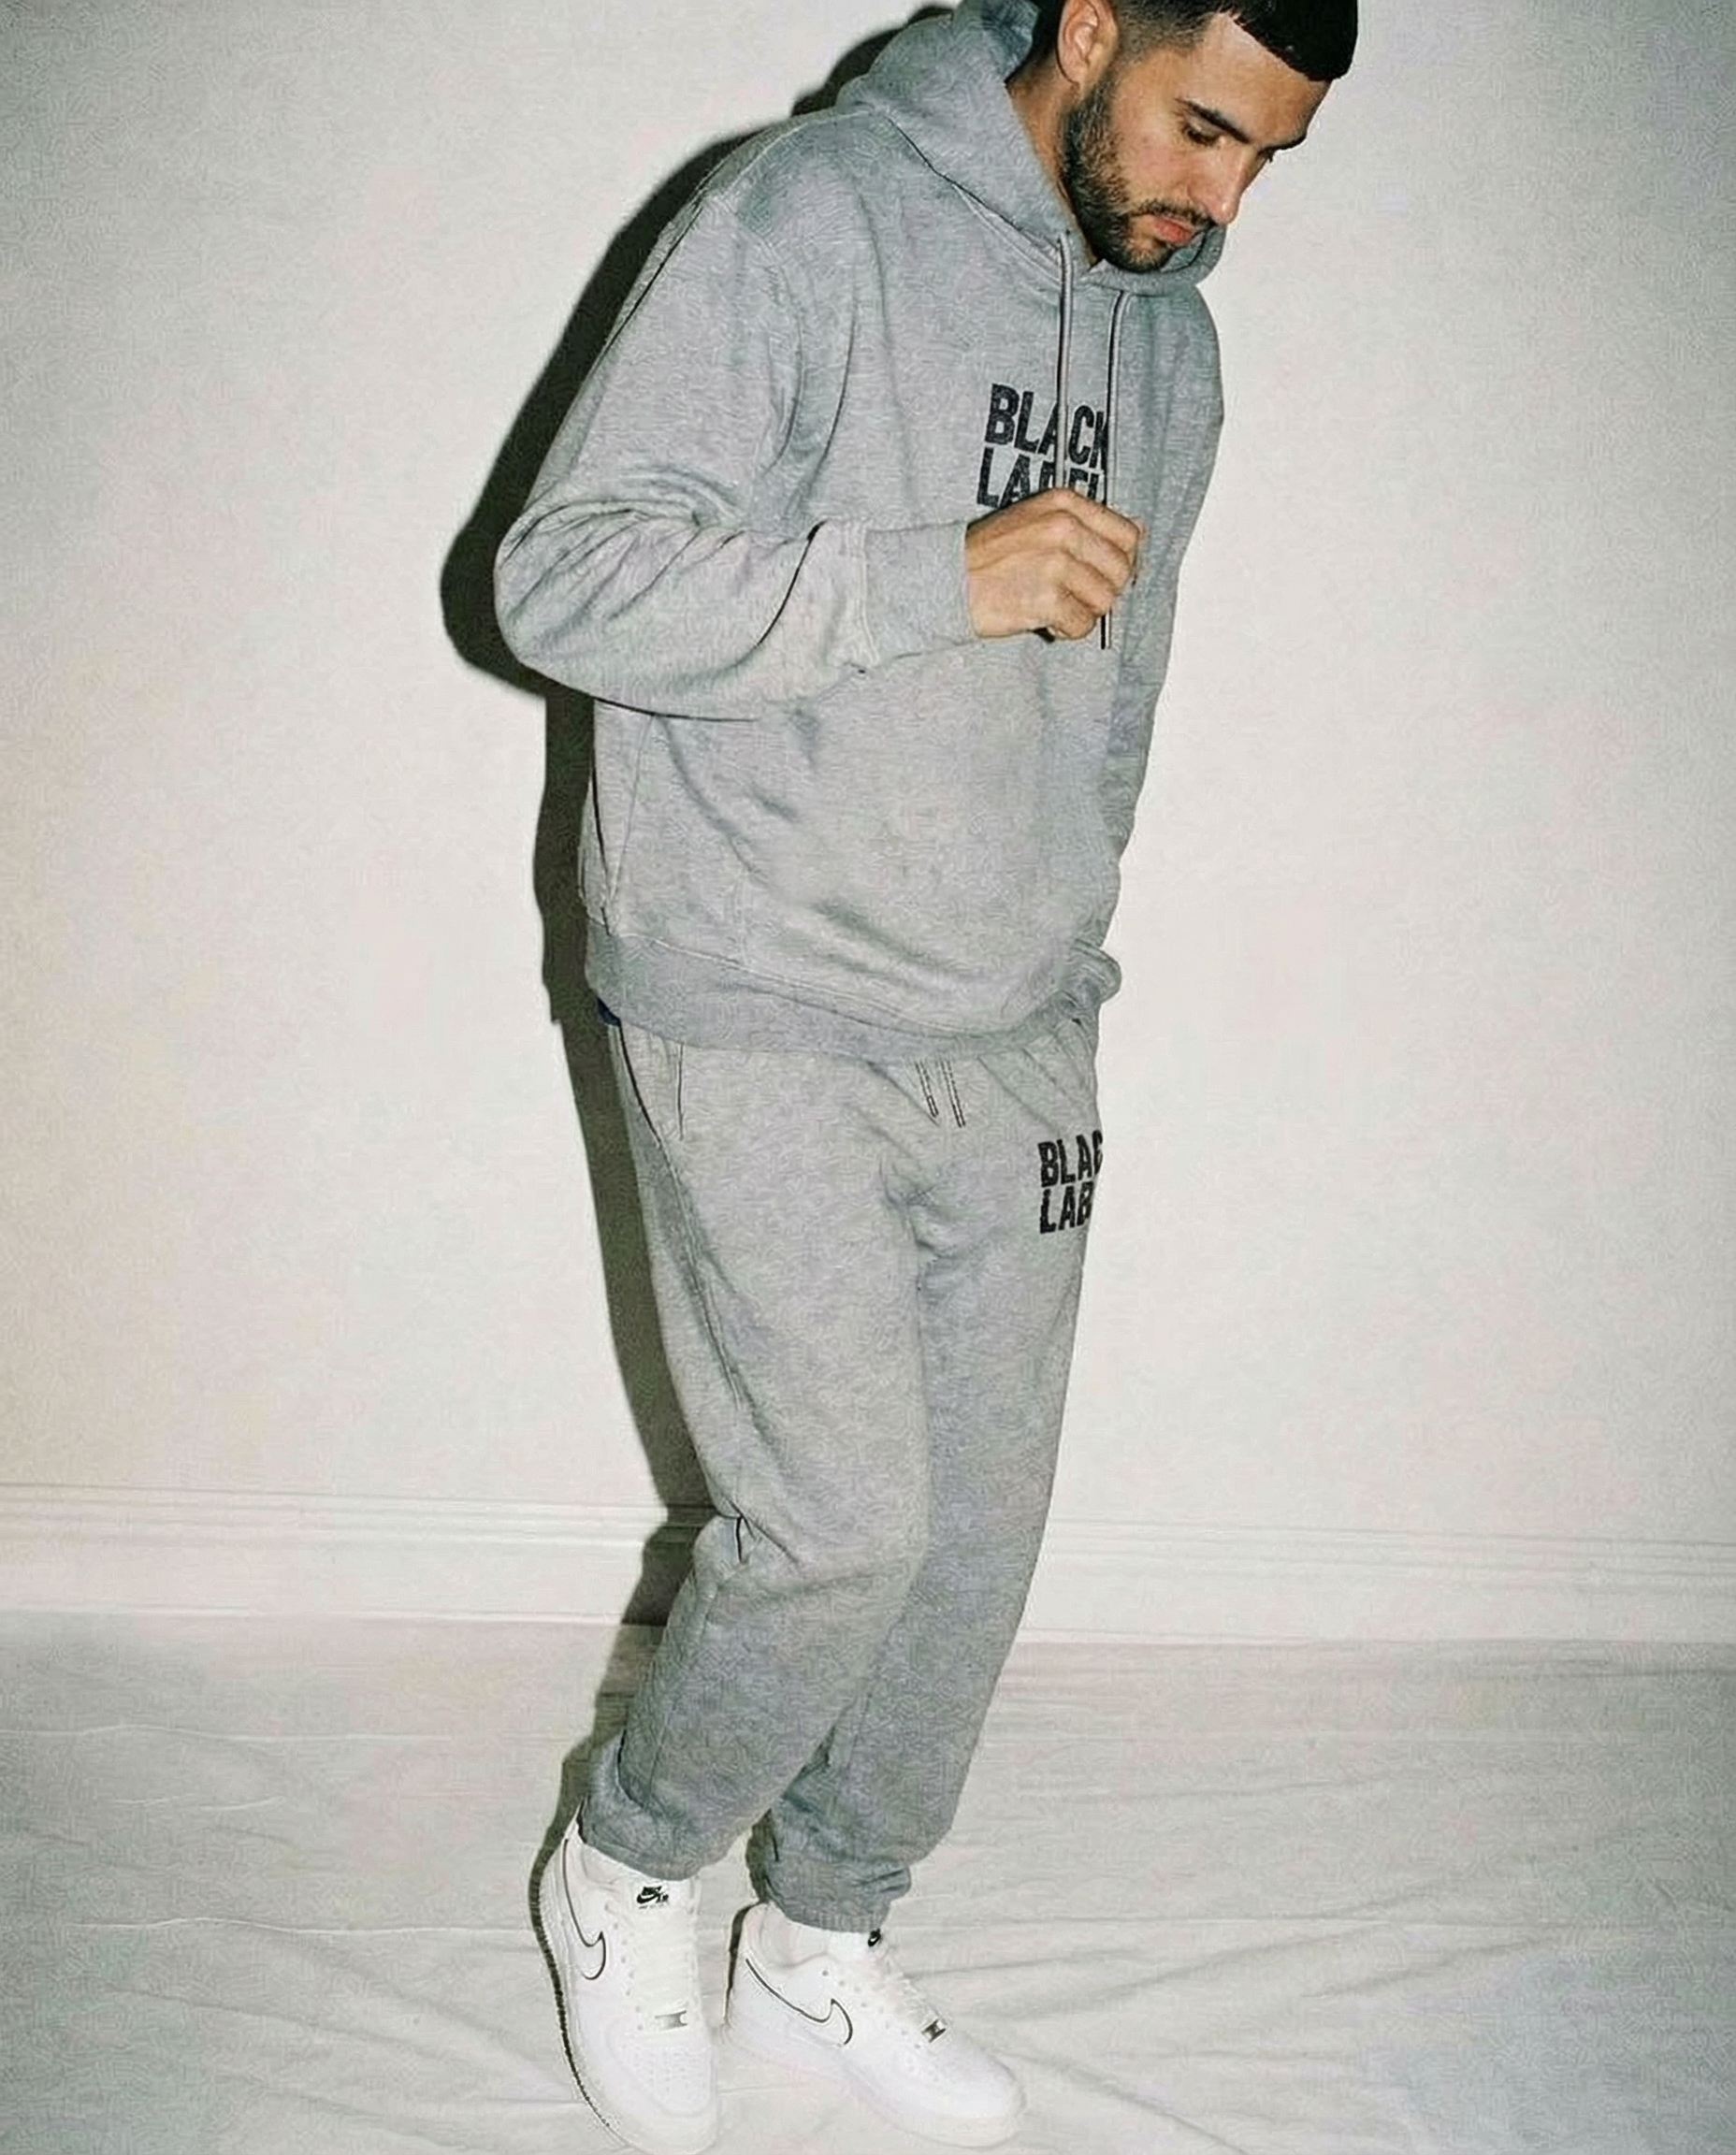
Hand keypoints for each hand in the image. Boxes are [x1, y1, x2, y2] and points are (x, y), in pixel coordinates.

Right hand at [965, 488, 1142, 640]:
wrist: (945, 580)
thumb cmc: (989, 556)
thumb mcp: (1037, 520)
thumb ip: (1084, 524)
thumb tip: (1137, 532)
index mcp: (1064, 504)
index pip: (1127, 535)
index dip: (1123, 562)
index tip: (1105, 575)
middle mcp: (1063, 528)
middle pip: (1121, 571)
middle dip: (1103, 591)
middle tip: (1074, 596)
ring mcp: (1055, 563)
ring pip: (1104, 601)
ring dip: (1083, 612)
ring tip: (1055, 608)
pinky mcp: (1046, 598)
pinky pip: (1083, 625)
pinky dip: (1068, 631)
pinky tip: (1046, 622)